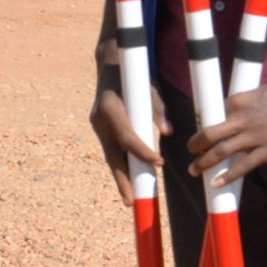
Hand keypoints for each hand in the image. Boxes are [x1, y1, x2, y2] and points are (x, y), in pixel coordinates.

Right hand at [89, 80, 162, 206]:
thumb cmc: (135, 75)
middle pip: (112, 156)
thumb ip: (158, 110)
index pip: (127, 137)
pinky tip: (129, 180)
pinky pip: (112, 150)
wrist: (110, 65)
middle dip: (122, 180)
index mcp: (110, 107)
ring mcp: (97, 126)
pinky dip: (121, 164)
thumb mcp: (150, 87)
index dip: (142, 152)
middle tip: (130, 201)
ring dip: (121, 177)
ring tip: (129, 198)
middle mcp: (99, 119)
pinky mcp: (100, 129)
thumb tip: (169, 131)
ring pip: (110, 156)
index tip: (159, 163)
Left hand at [189, 70, 266, 187]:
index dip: (208, 127)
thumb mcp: (258, 92)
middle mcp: (240, 119)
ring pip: (220, 152)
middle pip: (208, 135)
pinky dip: (228, 176)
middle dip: (195, 145)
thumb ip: (245, 106)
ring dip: (204, 163)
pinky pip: (243, 166)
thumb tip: (236, 116)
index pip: (214, 116)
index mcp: (236, 101)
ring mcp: (253, 136)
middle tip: (189, 153)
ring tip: (194, 171)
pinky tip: (217, 183)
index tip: (204, 135)